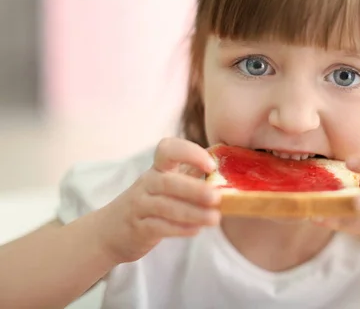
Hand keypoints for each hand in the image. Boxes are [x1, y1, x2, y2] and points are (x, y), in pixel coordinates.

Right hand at [95, 138, 220, 263]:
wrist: (111, 231)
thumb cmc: (150, 202)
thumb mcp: (167, 184)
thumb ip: (191, 175)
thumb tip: (227, 167)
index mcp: (158, 168)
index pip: (168, 149)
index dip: (189, 152)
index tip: (211, 165)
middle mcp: (147, 183)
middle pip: (169, 182)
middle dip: (194, 189)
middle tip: (217, 197)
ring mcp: (140, 206)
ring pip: (166, 207)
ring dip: (193, 213)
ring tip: (215, 218)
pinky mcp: (138, 228)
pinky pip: (159, 227)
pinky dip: (179, 229)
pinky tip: (196, 230)